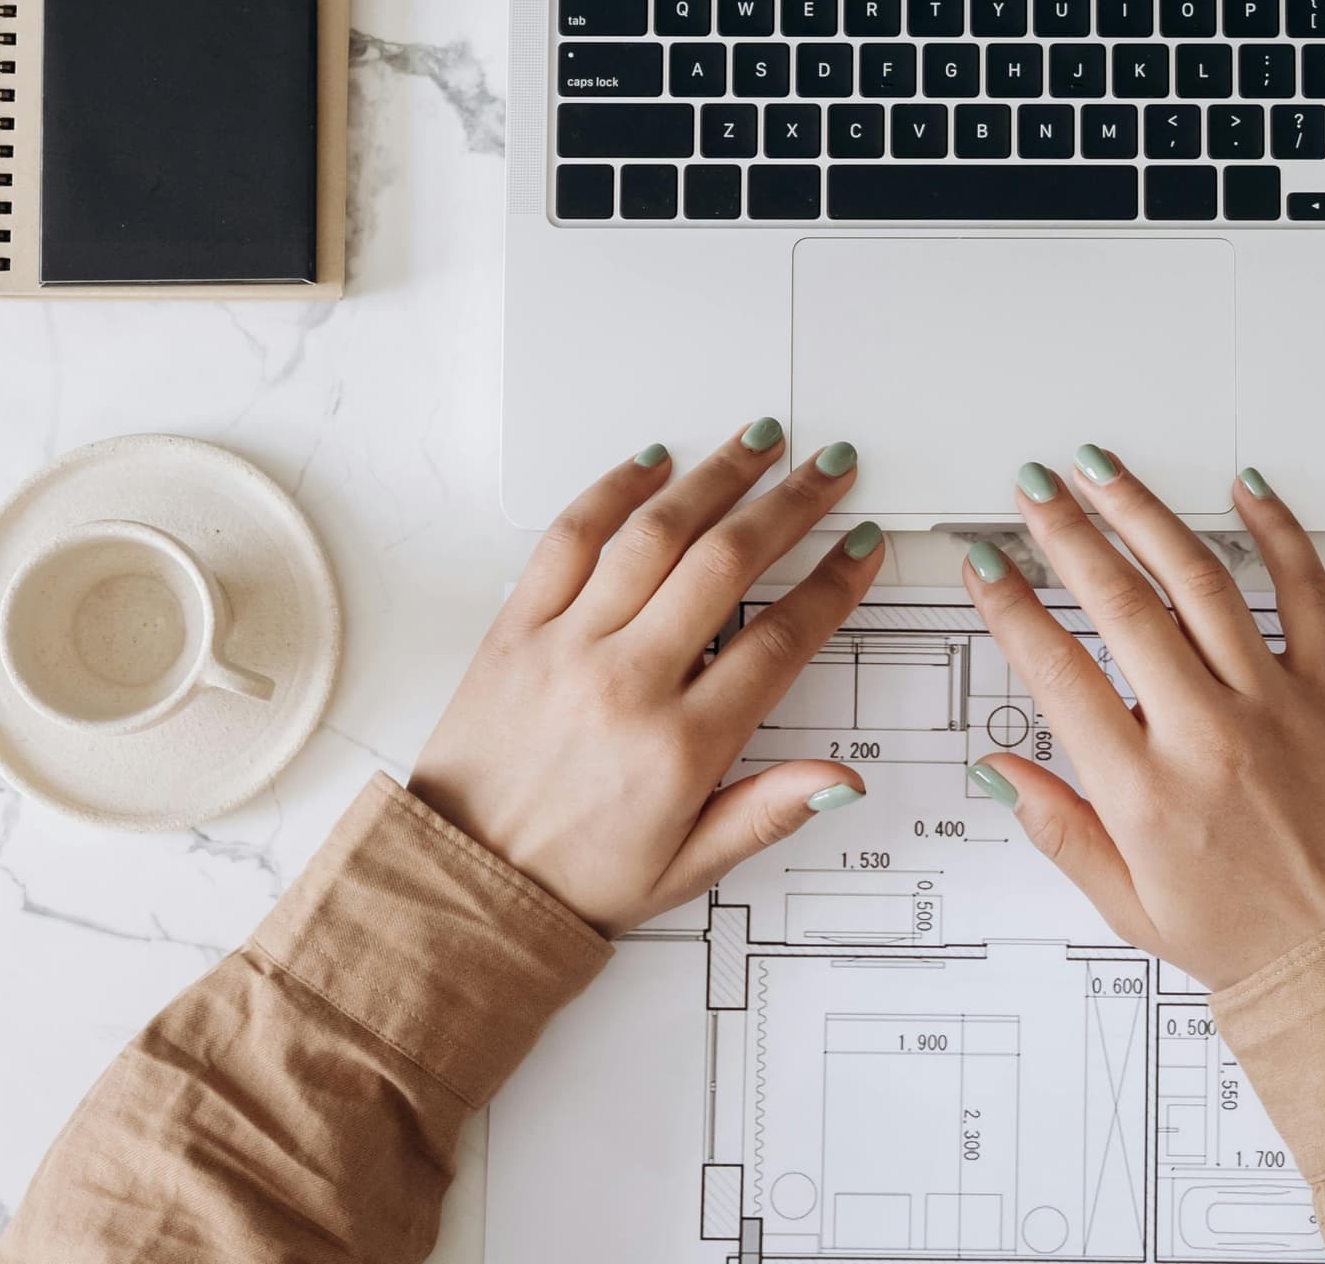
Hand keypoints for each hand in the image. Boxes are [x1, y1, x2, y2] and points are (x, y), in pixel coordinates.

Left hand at [410, 423, 885, 933]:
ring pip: (656, 535)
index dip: (831, 585)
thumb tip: (842, 779)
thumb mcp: (688, 868)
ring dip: (715, 478)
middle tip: (827, 470)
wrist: (464, 881)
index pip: (779, 641)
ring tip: (758, 443)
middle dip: (790, 506)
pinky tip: (651, 463)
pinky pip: (569, 540)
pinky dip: (612, 490)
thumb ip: (768, 813)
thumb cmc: (573, 877)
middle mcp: (627, 683)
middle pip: (727, 564)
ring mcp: (567, 647)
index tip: (860, 546)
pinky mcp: (515, 629)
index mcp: (681, 747)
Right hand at [960, 449, 1324, 986]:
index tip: (984, 564)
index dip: (1010, 607)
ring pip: (1199, 581)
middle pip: (1119, 605)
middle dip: (1064, 533)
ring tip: (1102, 470)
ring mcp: (1274, 704)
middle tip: (1032, 489)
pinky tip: (1245, 490)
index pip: (1057, 673)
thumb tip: (997, 769)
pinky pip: (1307, 593)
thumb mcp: (1128, 906)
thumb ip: (1059, 828)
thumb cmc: (1248, 936)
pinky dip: (1278, 533)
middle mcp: (1206, 734)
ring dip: (1143, 513)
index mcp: (1145, 792)